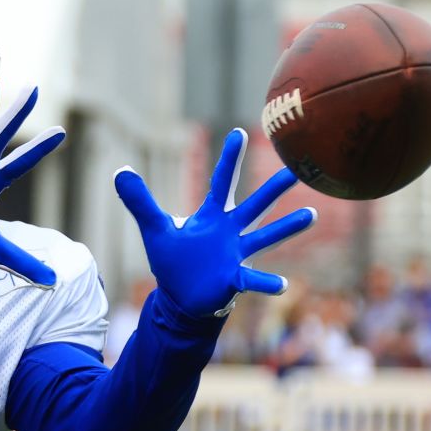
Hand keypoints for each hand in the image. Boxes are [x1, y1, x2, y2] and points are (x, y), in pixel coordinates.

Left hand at [115, 128, 316, 317]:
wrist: (181, 298)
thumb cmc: (174, 261)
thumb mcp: (154, 228)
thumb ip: (140, 201)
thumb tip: (120, 171)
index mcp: (211, 216)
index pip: (222, 181)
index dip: (229, 158)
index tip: (239, 132)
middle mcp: (229, 231)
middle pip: (255, 204)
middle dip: (274, 187)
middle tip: (296, 168)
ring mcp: (236, 255)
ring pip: (265, 236)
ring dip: (287, 227)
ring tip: (310, 214)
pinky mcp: (234, 279)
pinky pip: (253, 279)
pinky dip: (266, 282)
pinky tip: (283, 284)